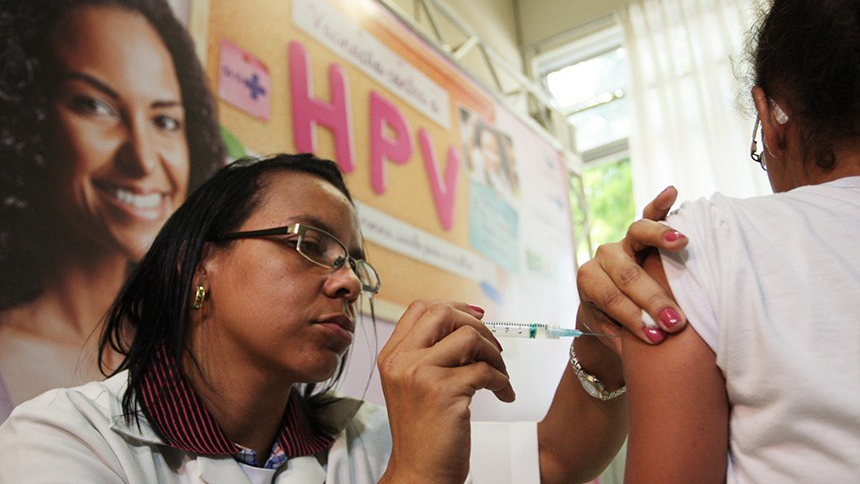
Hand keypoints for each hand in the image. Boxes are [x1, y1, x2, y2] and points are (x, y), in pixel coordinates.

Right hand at [377, 300, 513, 483]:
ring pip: (469, 337)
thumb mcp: (412, 384)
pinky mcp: (443, 392)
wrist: (420, 473)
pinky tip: (503, 394)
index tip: (476, 319)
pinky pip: (485, 371)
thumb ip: (429, 352)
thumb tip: (468, 319)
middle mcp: (401, 361)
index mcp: (392, 356)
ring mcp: (420, 375)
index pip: (421, 308)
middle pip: (443, 313)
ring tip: (499, 375)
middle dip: (476, 325)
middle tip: (491, 348)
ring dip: (493, 355)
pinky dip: (503, 382)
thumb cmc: (423, 433)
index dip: (453, 307)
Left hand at [577, 186, 687, 345]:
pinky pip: (650, 215)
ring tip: (682, 243)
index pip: (611, 298)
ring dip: (661, 239)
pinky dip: (660, 204)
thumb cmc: (616, 328)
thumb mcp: (615, 337)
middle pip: (627, 273)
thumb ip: (630, 340)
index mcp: (589, 281)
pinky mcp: (641, 233)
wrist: (609, 312)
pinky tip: (672, 193)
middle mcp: (603, 258)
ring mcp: (622, 242)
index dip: (633, 317)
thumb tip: (659, 346)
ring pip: (638, 235)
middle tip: (676, 321)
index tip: (656, 337)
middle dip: (651, 298)